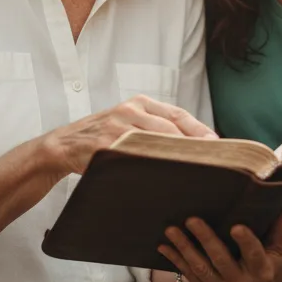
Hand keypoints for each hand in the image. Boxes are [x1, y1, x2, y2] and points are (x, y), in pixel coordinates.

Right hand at [46, 95, 215, 175]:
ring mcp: (116, 127)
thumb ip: (154, 128)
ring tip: (195, 172)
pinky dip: (151, 167)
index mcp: (139, 103)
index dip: (200, 130)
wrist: (63, 144)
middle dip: (193, 146)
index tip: (218, 145)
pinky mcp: (104, 145)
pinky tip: (164, 179)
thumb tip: (194, 145)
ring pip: (155, 143)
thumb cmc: (102, 136)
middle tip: (213, 163)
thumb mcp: (128, 122)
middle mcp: (129, 111)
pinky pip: (133, 157)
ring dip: (176, 158)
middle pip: (170, 128)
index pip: (178, 114)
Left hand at [158, 202, 281, 281]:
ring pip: (201, 270)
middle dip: (204, 239)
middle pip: (221, 260)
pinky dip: (177, 262)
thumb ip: (280, 226)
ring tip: (171, 231)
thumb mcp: (279, 248)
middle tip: (191, 219)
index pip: (254, 254)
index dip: (245, 241)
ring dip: (183, 249)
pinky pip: (191, 279)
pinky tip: (164, 247)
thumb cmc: (272, 264)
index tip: (235, 226)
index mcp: (263, 271)